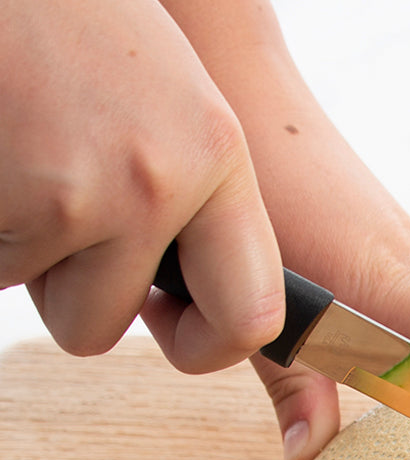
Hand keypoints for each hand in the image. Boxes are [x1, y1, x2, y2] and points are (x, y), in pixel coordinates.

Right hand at [0, 0, 283, 371]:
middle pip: (105, 329)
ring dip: (23, 256)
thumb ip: (193, 192)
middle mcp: (160, 182)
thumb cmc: (65, 18)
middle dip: (72, 307)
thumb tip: (197, 290)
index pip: (254, 315)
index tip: (171, 321)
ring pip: (42, 301)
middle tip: (58, 247)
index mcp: (216, 154)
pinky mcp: (12, 198)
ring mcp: (82, 194)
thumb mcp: (167, 95)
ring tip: (22, 162)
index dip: (206, 344)